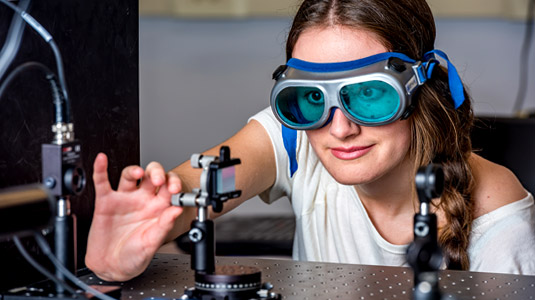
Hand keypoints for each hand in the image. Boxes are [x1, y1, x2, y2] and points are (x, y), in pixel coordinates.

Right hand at [85, 153, 182, 281]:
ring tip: (138, 173)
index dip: (174, 184)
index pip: (169, 188)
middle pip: (151, 176)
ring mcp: (124, 199)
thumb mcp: (152, 243)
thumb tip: (177, 210)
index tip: (175, 188)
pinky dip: (100, 169)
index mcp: (157, 208)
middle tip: (159, 180)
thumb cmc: (134, 256)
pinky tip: (101, 160)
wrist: (112, 267)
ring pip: (130, 175)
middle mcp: (142, 200)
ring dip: (134, 170)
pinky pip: (102, 182)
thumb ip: (164, 226)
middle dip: (157, 173)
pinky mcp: (105, 202)